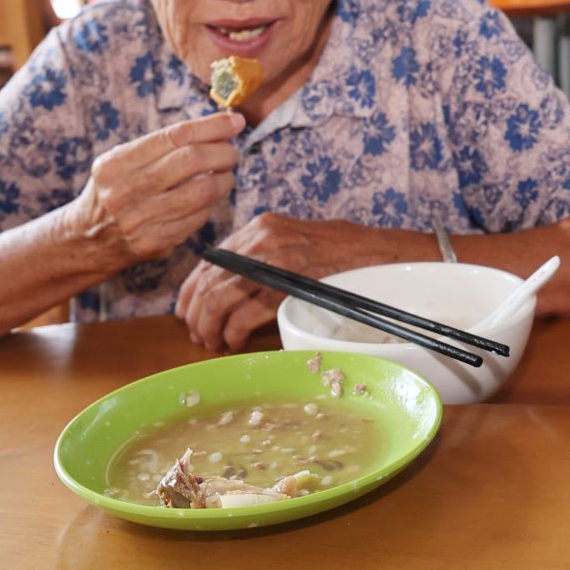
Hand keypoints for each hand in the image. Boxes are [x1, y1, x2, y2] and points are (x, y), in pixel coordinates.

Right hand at [65, 113, 241, 266]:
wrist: (87, 238)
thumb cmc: (116, 188)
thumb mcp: (124, 160)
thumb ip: (165, 144)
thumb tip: (222, 125)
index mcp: (116, 163)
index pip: (175, 136)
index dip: (212, 126)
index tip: (235, 121)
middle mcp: (125, 190)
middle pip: (192, 161)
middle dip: (223, 152)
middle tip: (232, 152)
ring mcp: (140, 219)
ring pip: (203, 192)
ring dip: (225, 180)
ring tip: (225, 174)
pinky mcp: (155, 243)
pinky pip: (198, 218)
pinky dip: (210, 204)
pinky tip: (207, 198)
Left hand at [177, 213, 417, 351]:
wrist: (382, 256)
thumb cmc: (346, 253)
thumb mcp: (297, 241)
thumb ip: (265, 255)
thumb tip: (231, 284)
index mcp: (262, 226)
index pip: (210, 259)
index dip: (191, 290)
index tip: (187, 311)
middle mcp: (261, 239)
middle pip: (208, 280)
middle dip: (196, 313)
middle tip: (197, 335)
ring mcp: (273, 260)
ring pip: (218, 298)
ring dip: (209, 326)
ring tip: (212, 342)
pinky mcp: (286, 285)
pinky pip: (243, 314)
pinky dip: (232, 333)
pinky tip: (234, 342)